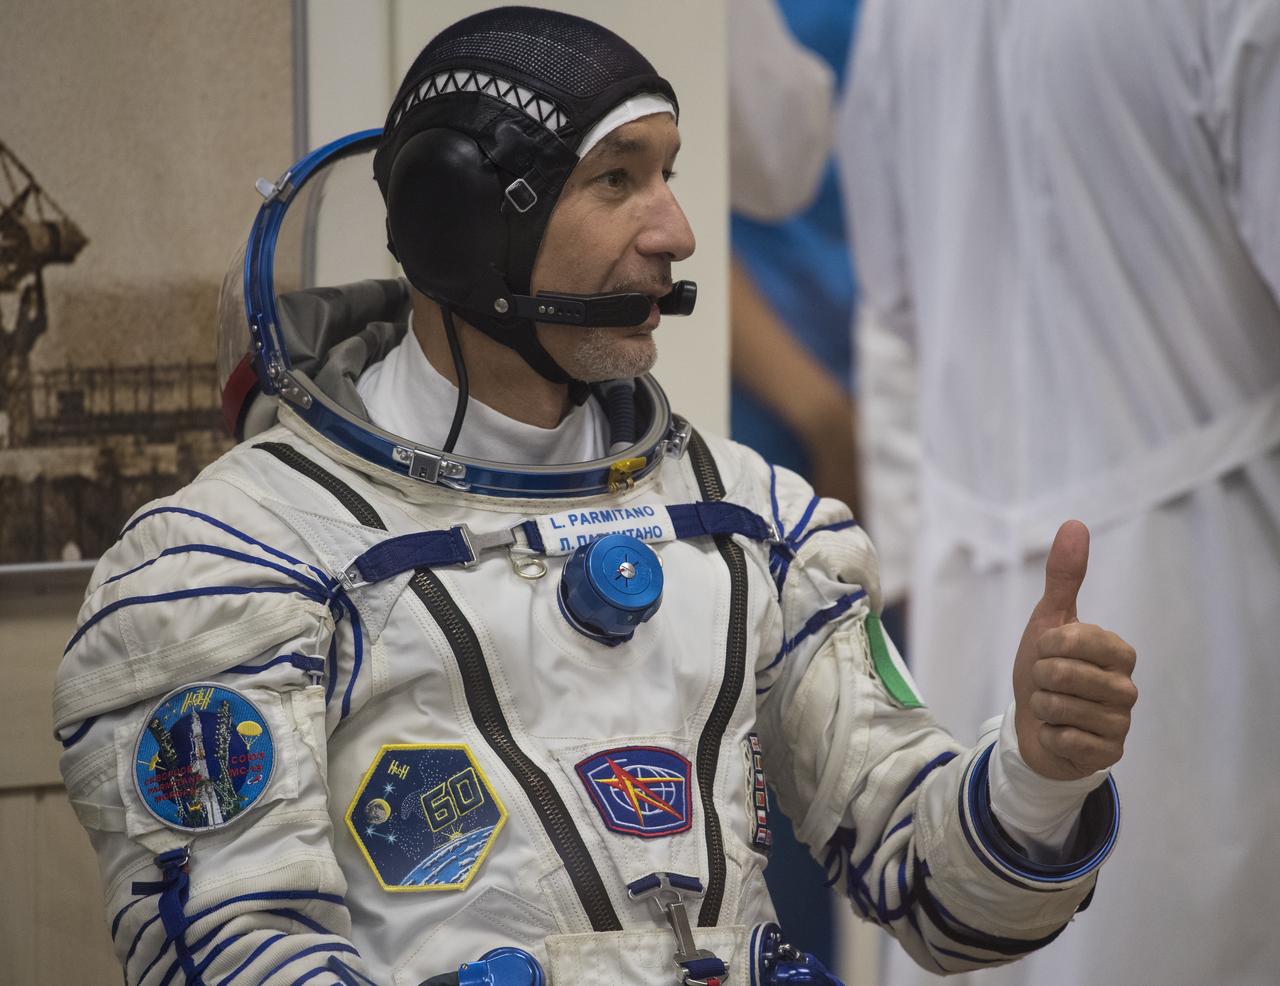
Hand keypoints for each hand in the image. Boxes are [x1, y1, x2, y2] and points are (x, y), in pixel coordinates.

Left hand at [1012, 521, 1137, 780]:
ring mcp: (1120, 723)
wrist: (1035, 725)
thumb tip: (1075, 523)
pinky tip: (1057, 733)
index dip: (1046, 646)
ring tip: (1052, 708)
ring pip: (1062, 708)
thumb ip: (1064, 576)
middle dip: (1040, 678)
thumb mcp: (1049, 620)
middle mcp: (1127, 687)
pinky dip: (1049, 735)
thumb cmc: (1045, 668)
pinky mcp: (1108, 754)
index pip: (1072, 639)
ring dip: (1043, 707)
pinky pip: (1066, 739)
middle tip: (1047, 684)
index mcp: (1118, 651)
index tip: (1047, 652)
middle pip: (1063, 674)